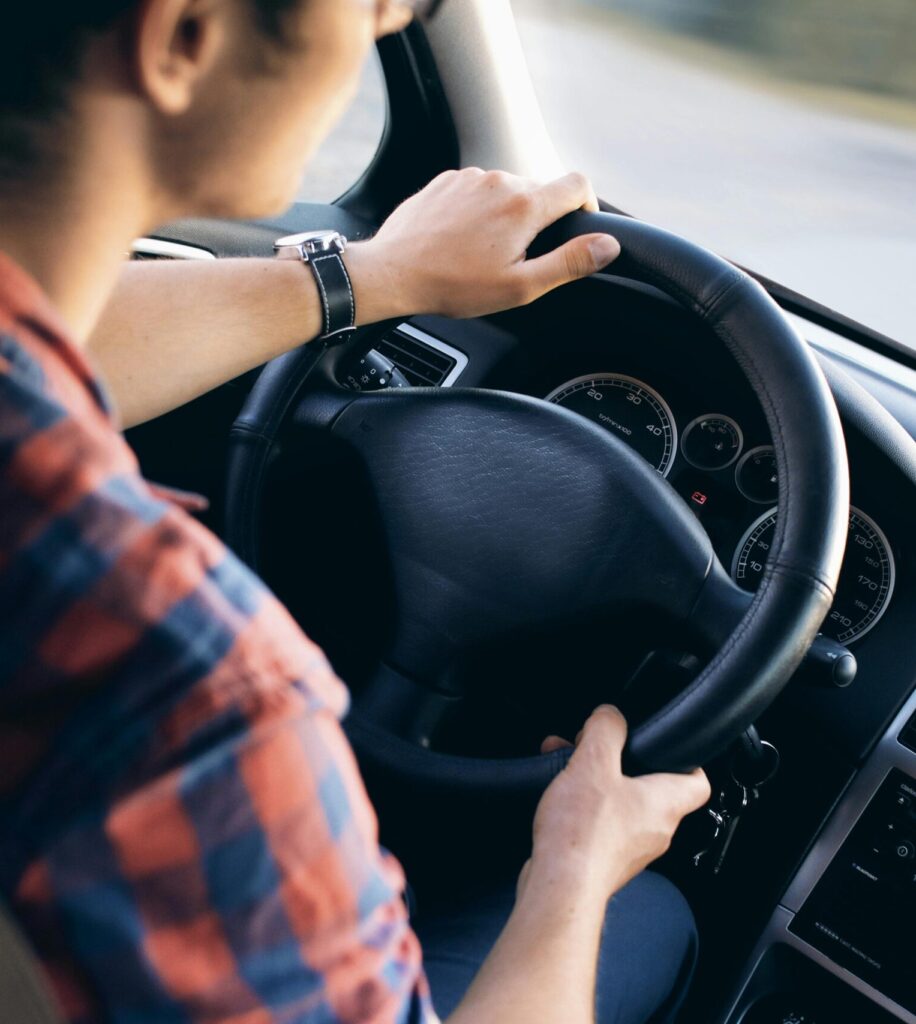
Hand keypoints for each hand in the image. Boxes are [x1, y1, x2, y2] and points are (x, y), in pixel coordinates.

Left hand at [349, 169, 620, 320]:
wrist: (393, 272)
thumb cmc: (453, 285)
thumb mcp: (520, 286)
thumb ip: (569, 263)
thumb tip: (608, 246)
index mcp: (525, 205)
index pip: (578, 185)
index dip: (586, 206)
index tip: (577, 227)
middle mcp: (500, 180)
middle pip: (540, 190)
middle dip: (538, 221)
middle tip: (517, 258)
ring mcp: (470, 177)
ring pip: (506, 190)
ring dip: (506, 216)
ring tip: (483, 253)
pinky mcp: (446, 180)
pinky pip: (476, 190)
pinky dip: (478, 211)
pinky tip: (461, 240)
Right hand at [523, 706, 709, 901]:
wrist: (559, 888)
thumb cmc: (583, 834)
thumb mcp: (593, 763)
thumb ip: (606, 730)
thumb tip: (610, 715)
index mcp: (665, 804)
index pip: (698, 781)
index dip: (687, 759)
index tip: (667, 745)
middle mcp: (655, 831)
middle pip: (651, 789)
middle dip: (621, 764)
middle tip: (597, 749)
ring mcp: (631, 850)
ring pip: (621, 805)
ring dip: (596, 782)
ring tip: (567, 767)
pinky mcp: (605, 862)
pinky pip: (601, 826)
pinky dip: (583, 807)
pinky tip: (558, 798)